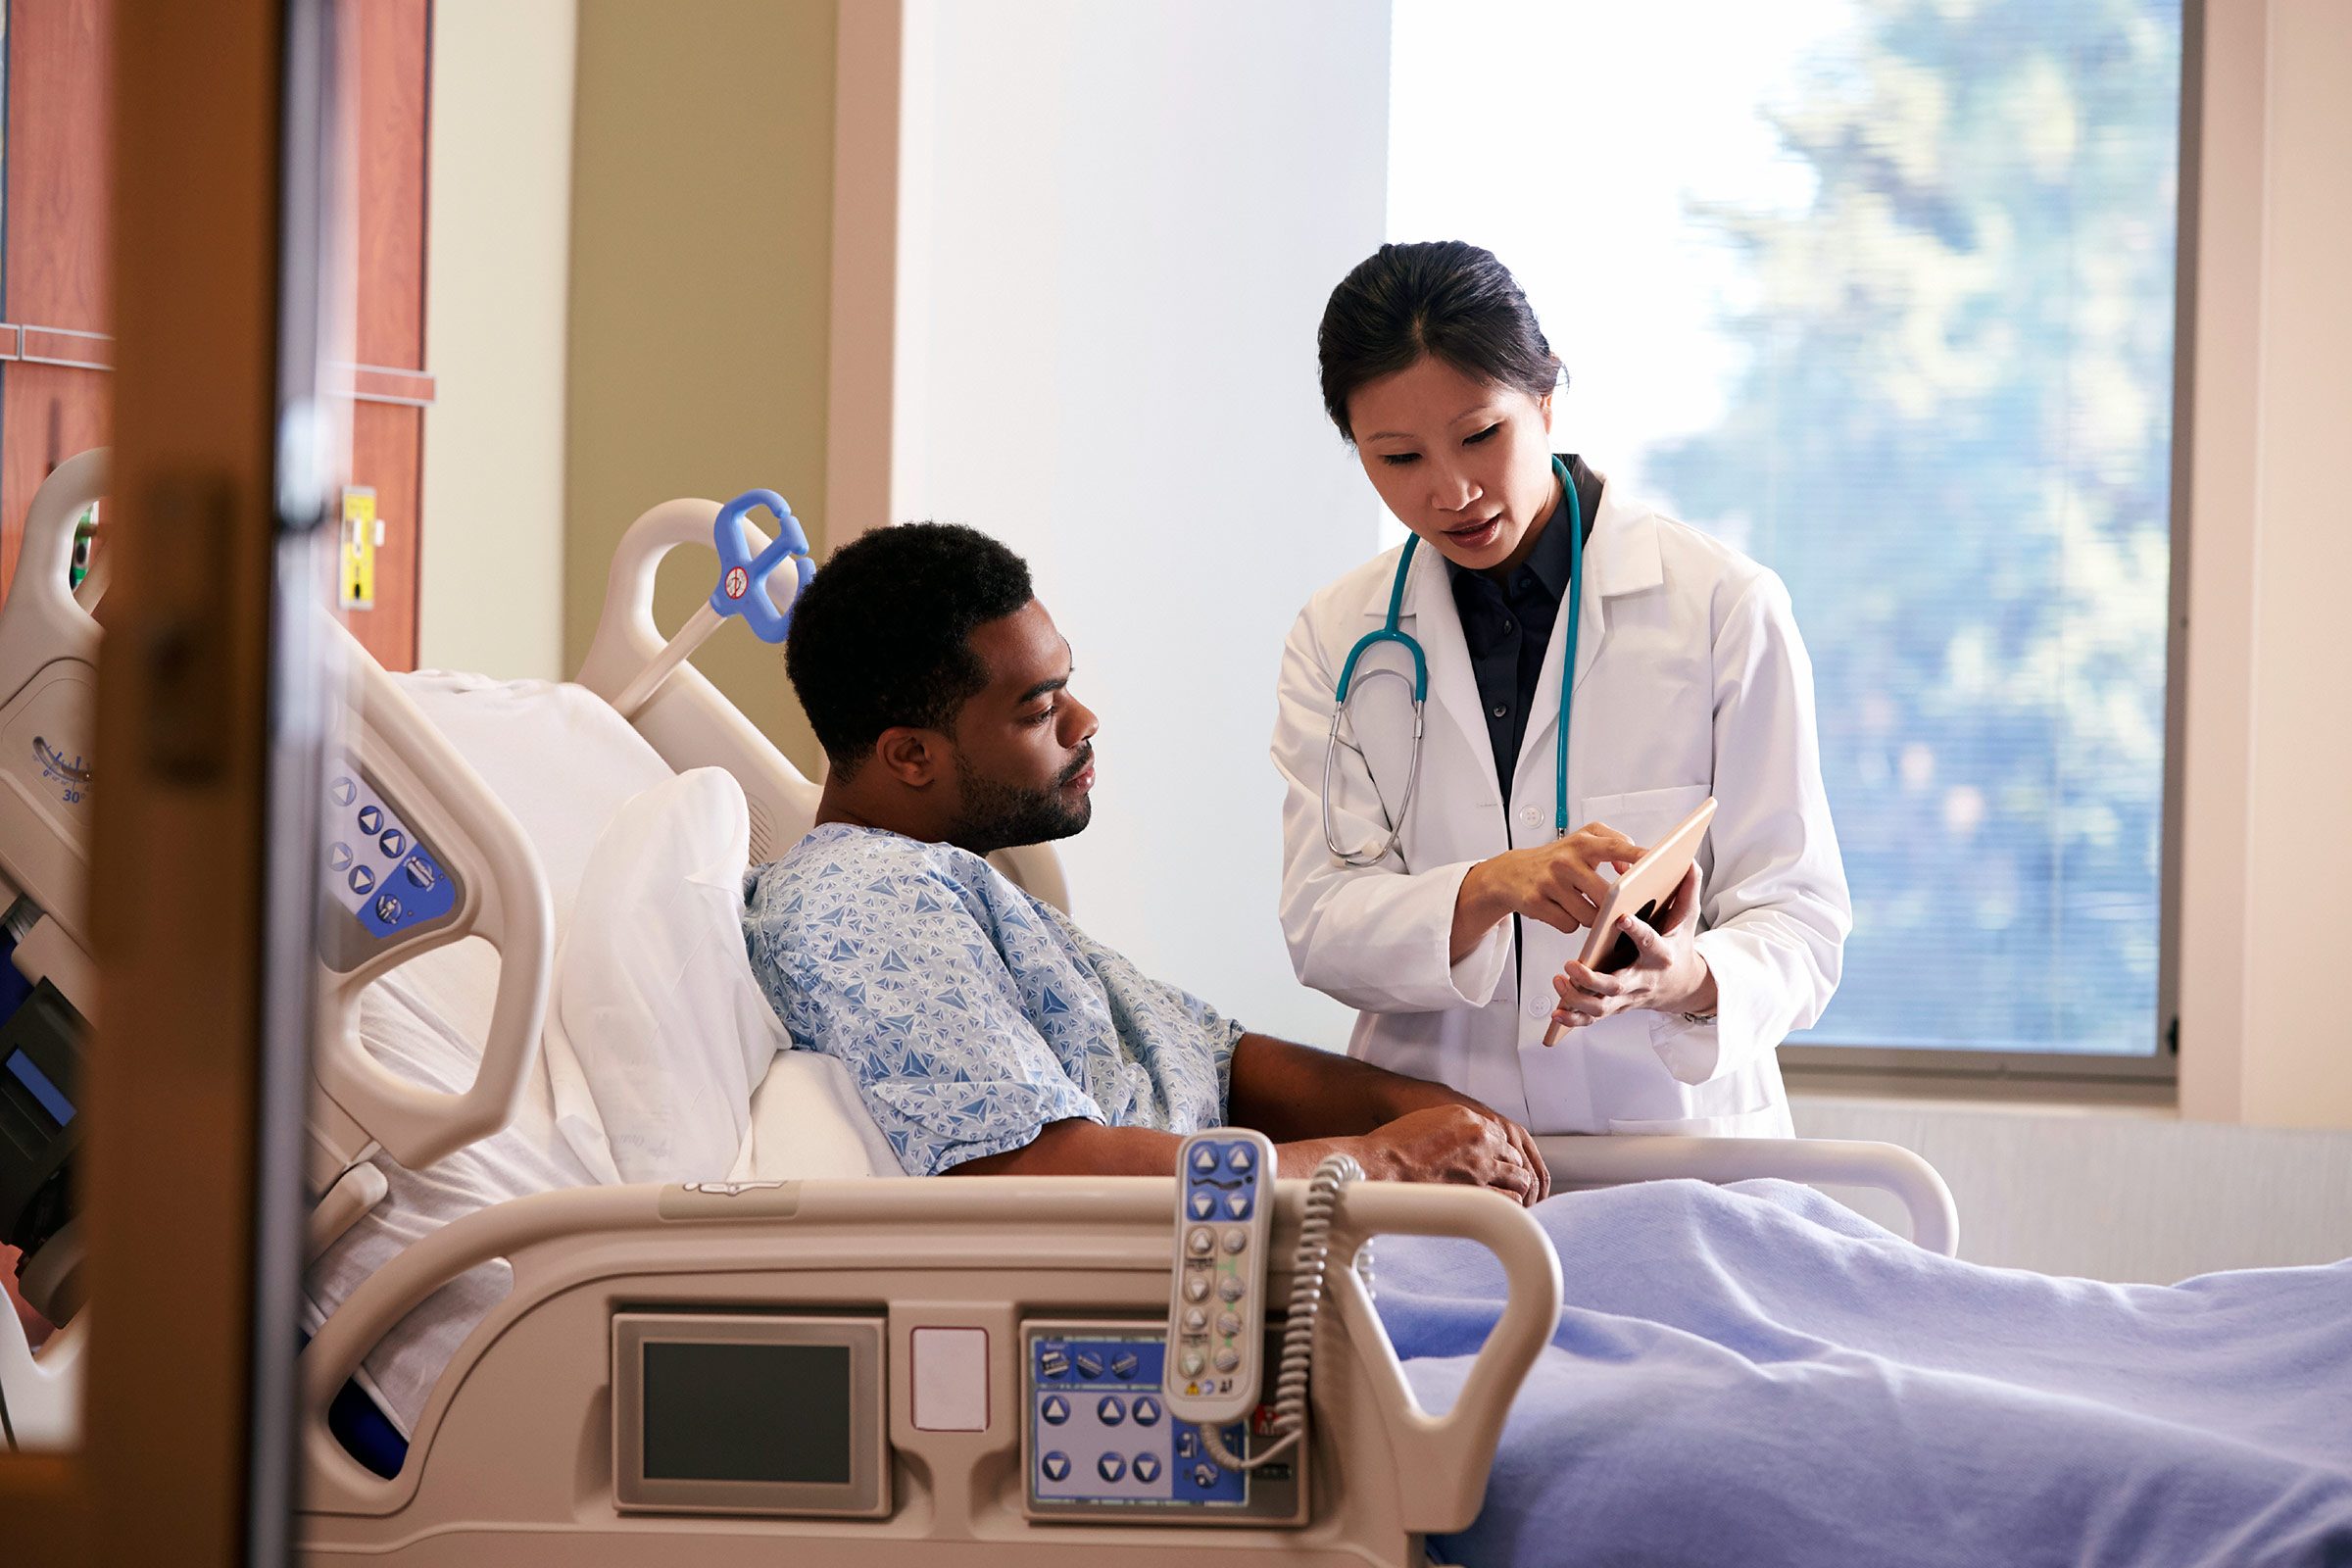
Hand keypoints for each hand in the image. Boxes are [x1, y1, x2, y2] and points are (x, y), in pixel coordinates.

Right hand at [1353, 1104, 1546, 1206]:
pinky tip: (1502, 1209)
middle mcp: (1480, 1138)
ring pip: (1518, 1177)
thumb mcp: (1430, 1121)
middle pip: (1514, 1155)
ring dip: (1515, 1187)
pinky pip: (1509, 1200)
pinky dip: (1511, 1205)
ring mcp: (1481, 1165)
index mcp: (1468, 1118)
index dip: (1501, 1152)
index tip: (1496, 1163)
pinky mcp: (1477, 1190)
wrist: (1381, 1166)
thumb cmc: (1394, 1146)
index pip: (1502, 1135)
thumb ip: (1455, 1128)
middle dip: (1512, 1169)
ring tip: (1509, 1196)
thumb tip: (1465, 1142)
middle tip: (1505, 1181)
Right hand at [1452, 822, 1641, 959]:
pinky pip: (1568, 925)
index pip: (1616, 847)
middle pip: (1607, 895)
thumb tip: (1630, 867)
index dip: (1638, 855)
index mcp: (1582, 843)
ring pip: (1588, 915)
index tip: (1657, 862)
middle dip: (1612, 906)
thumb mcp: (1582, 841)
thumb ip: (1613, 844)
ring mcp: (1550, 882)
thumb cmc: (1555, 859)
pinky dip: (1569, 923)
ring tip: (1578, 903)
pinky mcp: (1536, 902)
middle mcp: (1566, 860)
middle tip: (1609, 904)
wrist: (1510, 873)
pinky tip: (1560, 910)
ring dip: (1590, 917)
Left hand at [1548, 863, 1714, 1032]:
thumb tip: (1688, 860)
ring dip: (1577, 998)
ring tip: (1560, 979)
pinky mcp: (1615, 1007)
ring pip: (1601, 1006)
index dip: (1638, 932)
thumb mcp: (1687, 918)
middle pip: (1617, 985)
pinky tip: (1557, 1011)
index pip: (1650, 943)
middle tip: (1572, 964)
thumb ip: (1687, 889)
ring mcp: (1627, 997)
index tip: (1622, 918)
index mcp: (1661, 955)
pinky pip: (1592, 1018)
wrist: (1683, 985)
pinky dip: (1574, 1017)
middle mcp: (1643, 980)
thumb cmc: (1678, 946)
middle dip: (1593, 979)